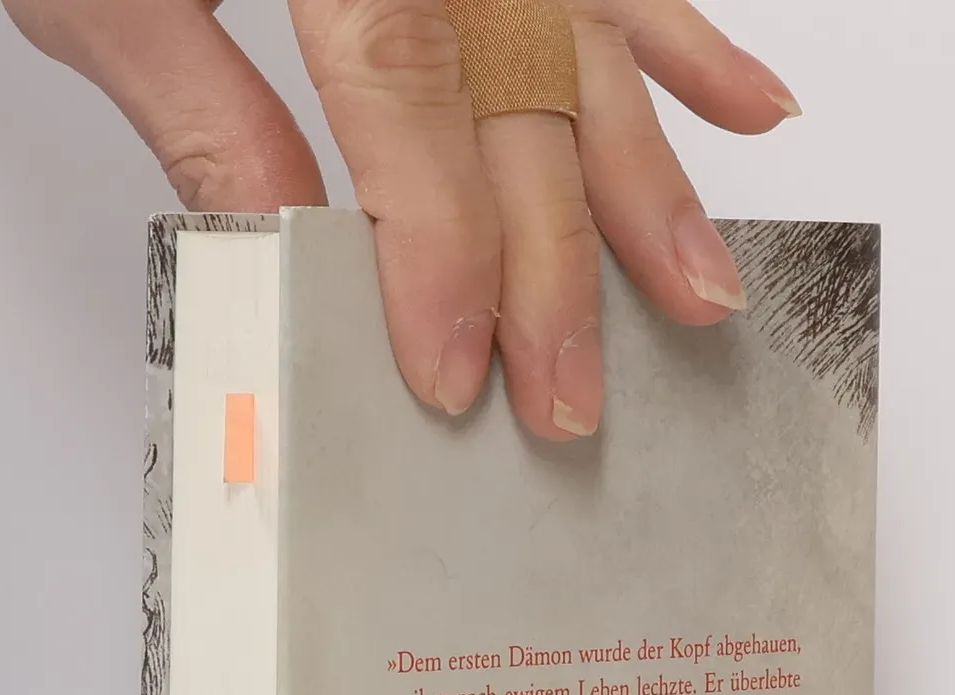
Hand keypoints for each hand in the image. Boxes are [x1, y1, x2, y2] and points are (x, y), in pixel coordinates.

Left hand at [2, 0, 798, 439]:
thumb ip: (204, 107)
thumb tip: (294, 249)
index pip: (408, 91)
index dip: (442, 244)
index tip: (456, 369)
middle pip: (521, 91)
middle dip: (555, 264)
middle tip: (568, 396)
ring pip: (586, 41)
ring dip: (650, 177)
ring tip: (698, 294)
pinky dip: (680, 38)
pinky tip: (749, 108)